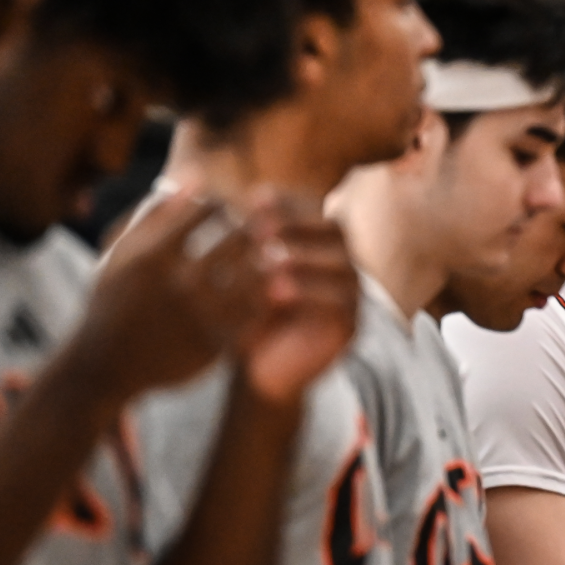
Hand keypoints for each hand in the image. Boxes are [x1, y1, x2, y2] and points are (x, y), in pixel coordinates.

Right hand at [67, 188, 263, 404]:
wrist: (105, 364)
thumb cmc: (113, 300)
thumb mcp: (119, 253)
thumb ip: (154, 215)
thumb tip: (193, 181)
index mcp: (154, 254)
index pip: (208, 209)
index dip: (223, 206)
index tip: (226, 212)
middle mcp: (177, 283)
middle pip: (238, 238)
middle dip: (252, 228)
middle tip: (258, 230)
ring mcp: (199, 316)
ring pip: (254, 275)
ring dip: (265, 260)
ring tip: (265, 257)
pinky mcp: (215, 345)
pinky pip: (255, 312)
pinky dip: (264, 296)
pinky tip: (260, 290)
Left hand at [233, 188, 359, 404]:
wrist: (255, 372)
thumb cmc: (242, 316)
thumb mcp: (237, 273)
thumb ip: (238, 238)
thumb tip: (213, 192)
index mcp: (318, 244)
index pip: (313, 208)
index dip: (287, 201)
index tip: (252, 200)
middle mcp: (341, 263)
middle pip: (335, 228)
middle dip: (297, 224)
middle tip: (261, 228)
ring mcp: (351, 295)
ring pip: (341, 263)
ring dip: (305, 256)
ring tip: (269, 258)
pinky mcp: (351, 326)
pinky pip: (340, 301)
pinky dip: (310, 291)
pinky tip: (277, 290)